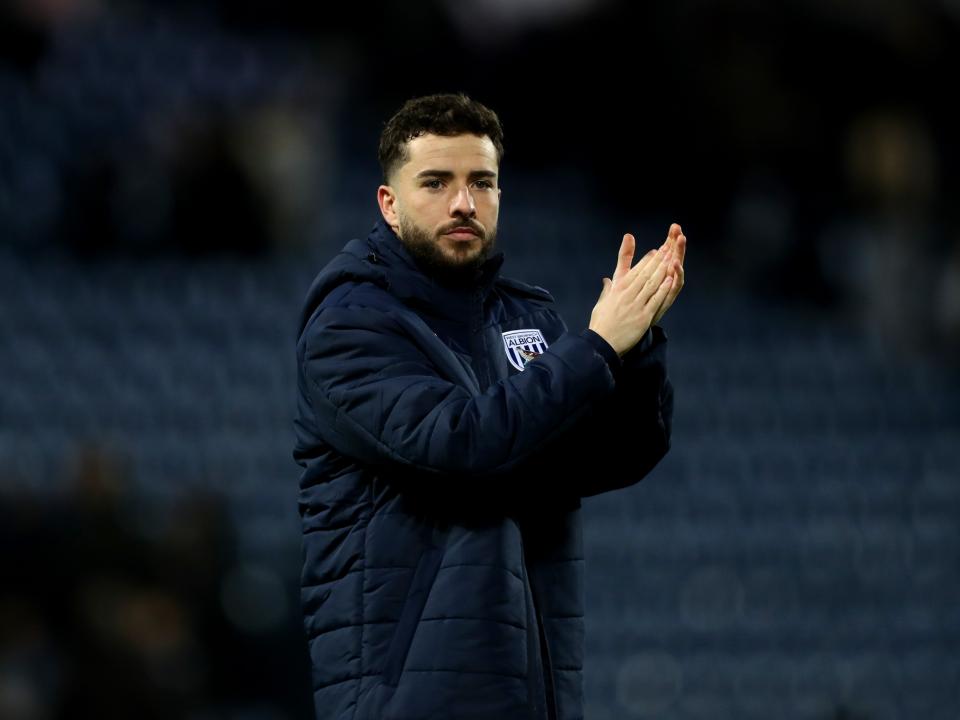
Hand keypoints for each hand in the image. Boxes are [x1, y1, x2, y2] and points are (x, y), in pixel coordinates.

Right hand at [588, 224, 684, 355]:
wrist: (602, 343)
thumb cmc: (600, 324)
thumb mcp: (601, 303)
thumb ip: (607, 290)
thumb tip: (607, 280)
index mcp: (617, 289)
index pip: (635, 271)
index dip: (646, 260)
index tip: (655, 251)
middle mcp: (627, 294)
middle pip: (646, 274)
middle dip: (658, 260)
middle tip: (668, 248)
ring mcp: (636, 305)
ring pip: (652, 283)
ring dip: (663, 270)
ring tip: (672, 259)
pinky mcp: (643, 317)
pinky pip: (655, 300)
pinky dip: (663, 289)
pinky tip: (671, 279)